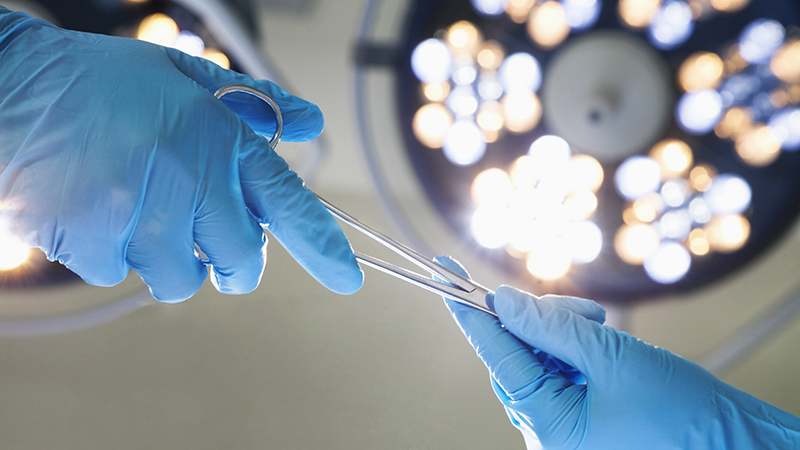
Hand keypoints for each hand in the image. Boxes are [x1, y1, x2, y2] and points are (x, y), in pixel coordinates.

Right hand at [0, 8, 362, 300]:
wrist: (10, 90)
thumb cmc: (100, 82)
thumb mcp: (184, 77)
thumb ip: (252, 104)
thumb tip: (306, 123)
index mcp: (219, 140)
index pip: (288, 204)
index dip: (324, 246)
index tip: (348, 277)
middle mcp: (189, 183)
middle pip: (241, 264)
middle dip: (235, 262)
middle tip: (212, 238)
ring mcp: (142, 219)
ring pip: (183, 279)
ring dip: (172, 258)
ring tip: (140, 209)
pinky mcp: (96, 245)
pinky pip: (124, 275)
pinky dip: (117, 253)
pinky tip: (97, 210)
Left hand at [435, 256, 799, 449]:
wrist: (731, 441)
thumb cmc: (681, 414)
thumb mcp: (612, 359)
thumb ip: (552, 328)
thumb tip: (505, 301)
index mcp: (549, 425)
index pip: (497, 357)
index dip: (471, 313)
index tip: (447, 277)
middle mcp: (546, 429)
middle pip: (516, 353)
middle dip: (540, 321)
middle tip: (579, 313)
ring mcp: (561, 423)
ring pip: (536, 356)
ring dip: (562, 331)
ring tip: (603, 329)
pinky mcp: (576, 413)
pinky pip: (556, 367)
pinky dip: (572, 345)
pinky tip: (601, 339)